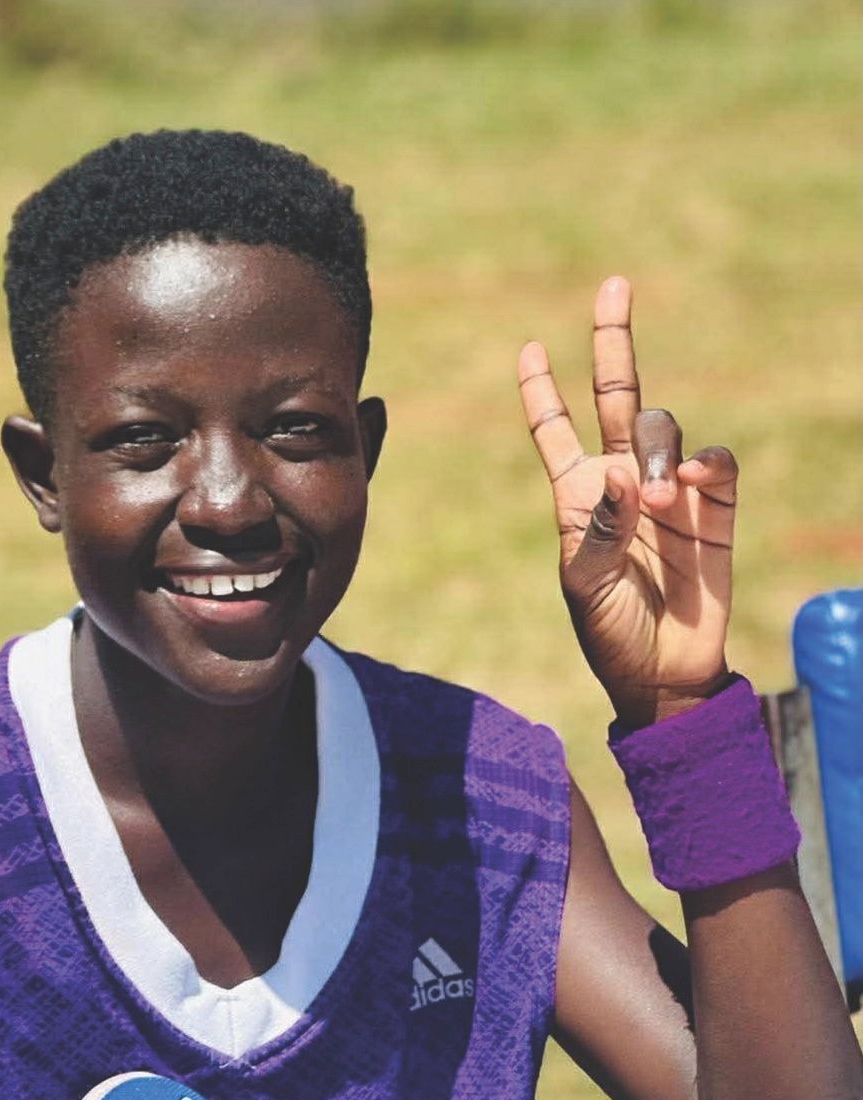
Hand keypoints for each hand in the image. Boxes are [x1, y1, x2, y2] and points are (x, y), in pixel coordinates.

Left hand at [518, 278, 736, 726]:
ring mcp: (669, 488)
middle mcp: (621, 480)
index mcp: (577, 496)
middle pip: (614, 396)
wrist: (664, 672)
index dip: (540, 390)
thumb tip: (622, 473)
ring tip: (659, 500)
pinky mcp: (715, 505)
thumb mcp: (585, 585)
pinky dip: (705, 462)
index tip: (528, 348)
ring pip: (663, 426)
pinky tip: (692, 483)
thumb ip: (598, 529)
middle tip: (613, 285)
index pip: (554, 430)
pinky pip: (716, 460)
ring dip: (658, 450)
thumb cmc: (610, 631)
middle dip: (612, 341)